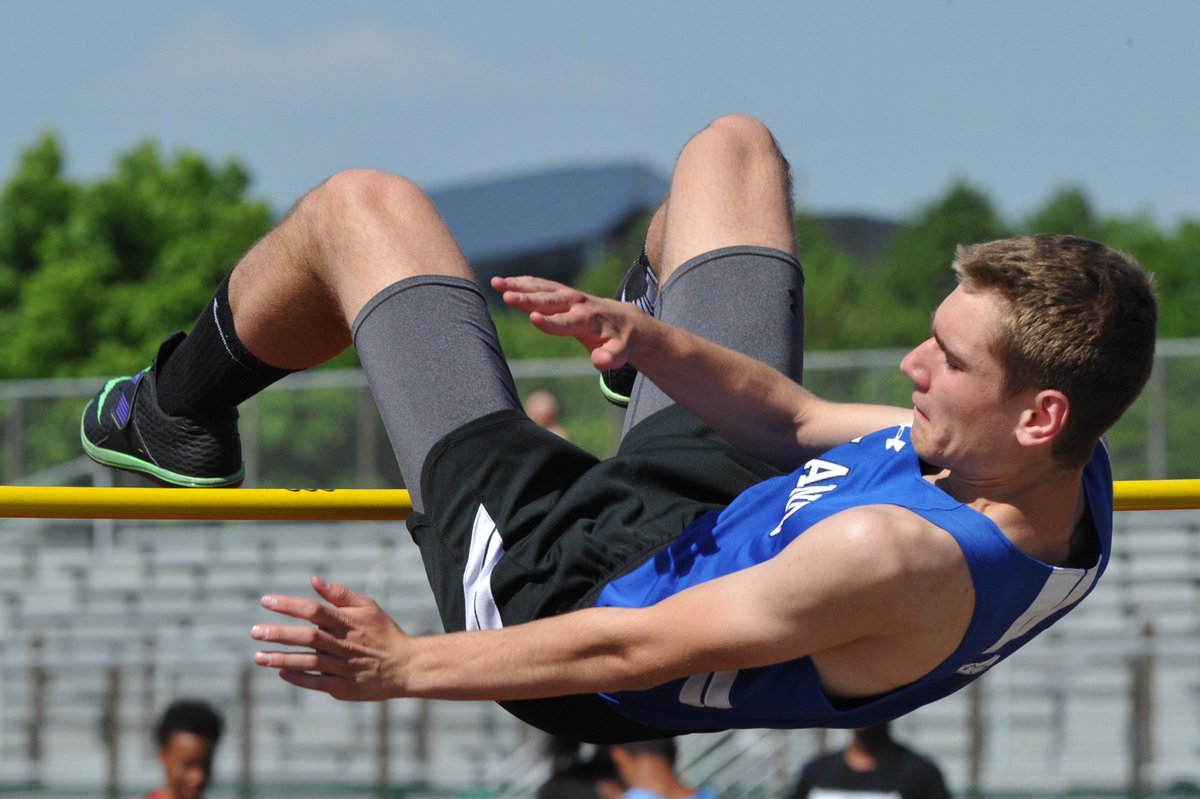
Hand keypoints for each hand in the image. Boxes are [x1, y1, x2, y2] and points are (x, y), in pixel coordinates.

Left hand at [251, 575, 409, 701]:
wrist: (405, 666)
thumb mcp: (368, 607)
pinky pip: (316, 683)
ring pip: (308, 662)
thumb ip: (340, 594)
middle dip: (279, 634)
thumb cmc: (383, 632)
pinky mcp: (343, 687)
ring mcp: (342, 667)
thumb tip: (314, 580)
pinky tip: (281, 671)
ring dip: (281, 658)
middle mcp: (343, 644)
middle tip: (255, 632)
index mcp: (348, 622)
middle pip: (307, 637)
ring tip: (257, 656)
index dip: (289, 605)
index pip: (314, 610)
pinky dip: (298, 678)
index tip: (266, 601)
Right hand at [490, 275, 639, 371]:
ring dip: (518, 285)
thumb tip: (601, 362)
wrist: (624, 320)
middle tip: (507, 296)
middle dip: (528, 299)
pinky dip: (522, 282)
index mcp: (588, 320)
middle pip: (549, 301)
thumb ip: (610, 357)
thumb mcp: (620, 353)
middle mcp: (576, 304)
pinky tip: (504, 283)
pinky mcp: (562, 292)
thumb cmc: (618, 341)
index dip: (551, 322)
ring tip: (496, 283)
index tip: (533, 318)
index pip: (566, 323)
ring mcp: (568, 295)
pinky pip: (540, 285)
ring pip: (541, 288)